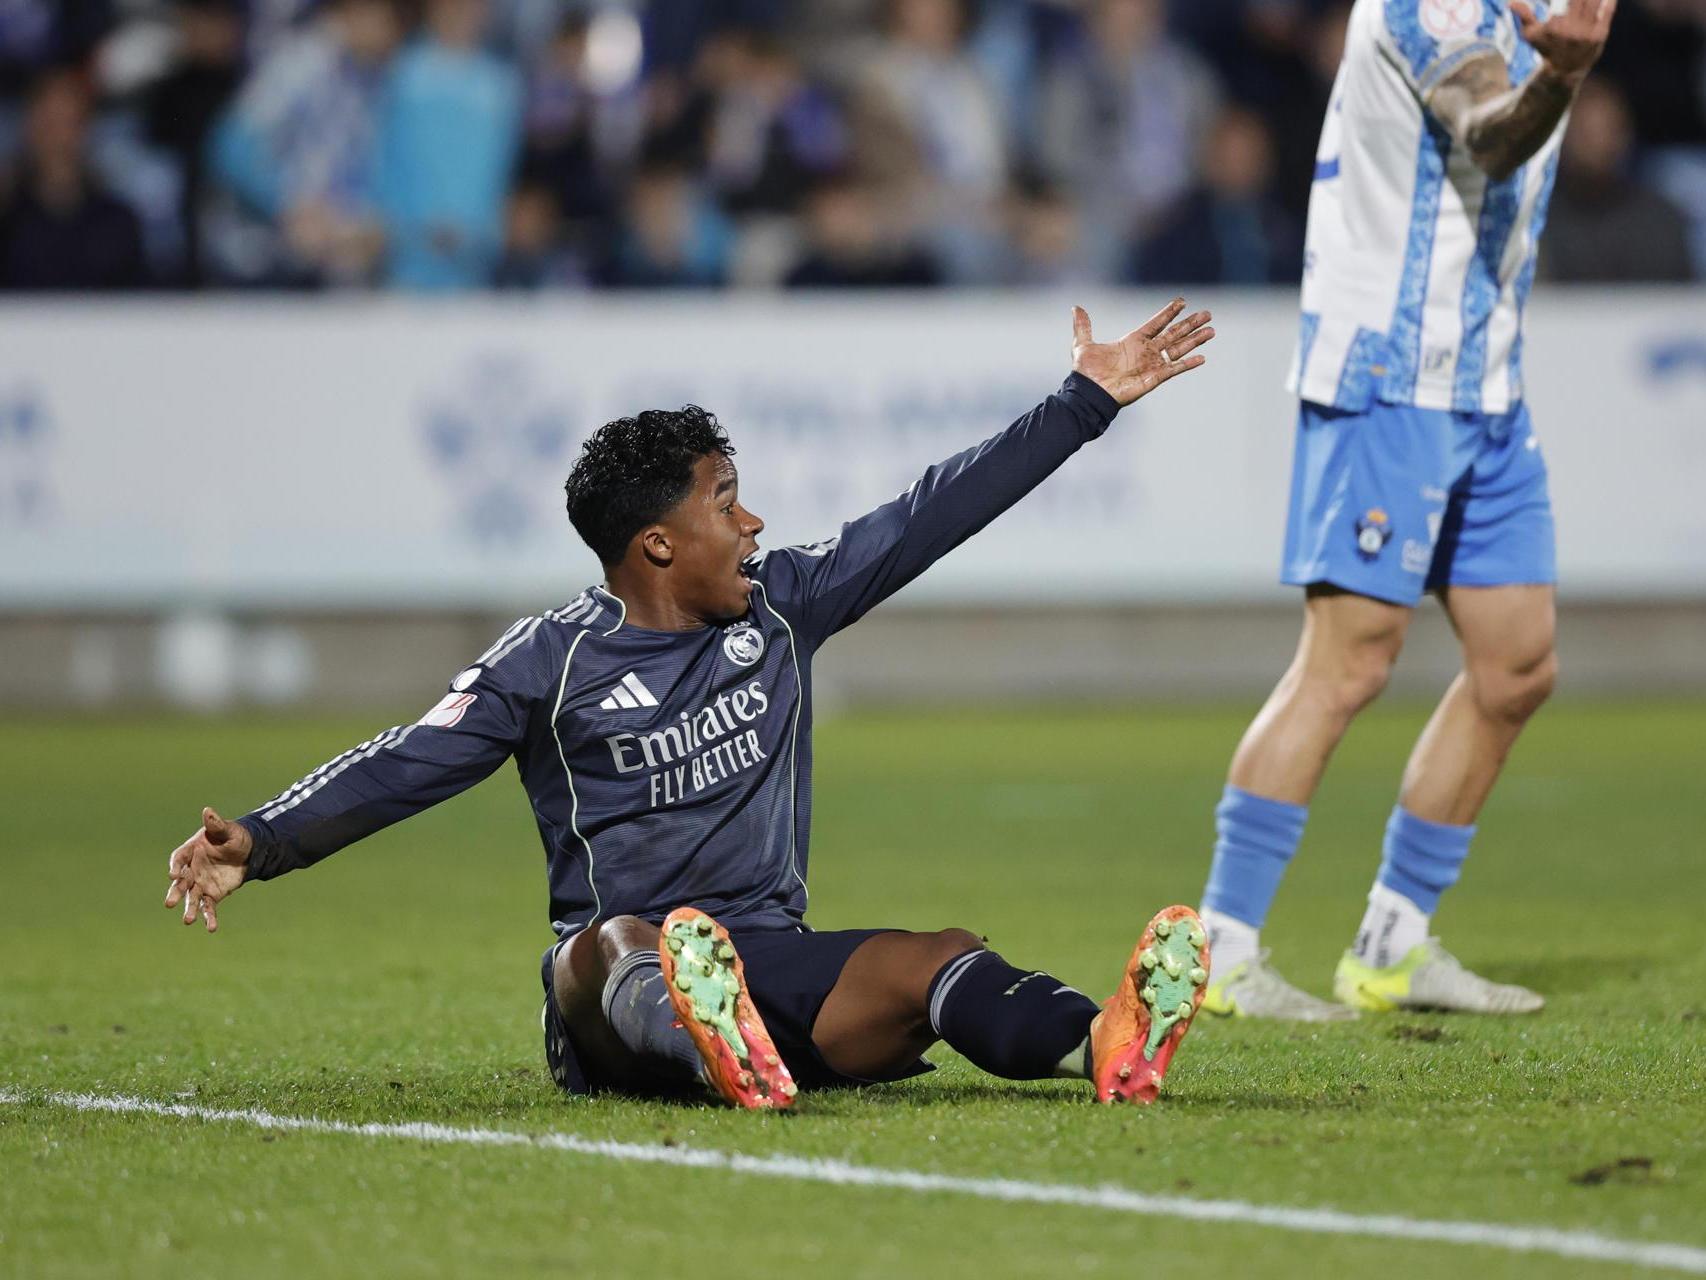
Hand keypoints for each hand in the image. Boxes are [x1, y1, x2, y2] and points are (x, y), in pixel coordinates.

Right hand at [164, 807, 251, 933]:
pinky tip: (211, 928)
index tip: (174, 875)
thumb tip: (208, 811)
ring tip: (188, 920)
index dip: (175, 867)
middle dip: (175, 892)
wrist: (248, 851)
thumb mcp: (228, 830)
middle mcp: (192, 869)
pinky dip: (209, 917)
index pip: (178, 859)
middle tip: (169, 903)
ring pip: (192, 897)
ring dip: (189, 909)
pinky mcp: (212, 894)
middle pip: (181, 882)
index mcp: (191, 851)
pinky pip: (208, 907)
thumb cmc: (234, 837)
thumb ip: (216, 824)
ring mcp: (200, 883)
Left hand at [1070, 299, 1214, 406]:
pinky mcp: (1154, 378)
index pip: (1156, 323)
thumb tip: (1076, 308)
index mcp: (1132, 341)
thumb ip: (1083, 326)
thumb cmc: (1086, 372)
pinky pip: (1175, 369)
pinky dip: (1188, 364)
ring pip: (1179, 348)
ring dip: (1195, 340)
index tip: (1183, 302)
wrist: (1089, 393)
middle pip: (1174, 333)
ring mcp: (1152, 364)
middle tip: (1208, 313)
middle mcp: (1145, 351)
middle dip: (1190, 324)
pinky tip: (1202, 357)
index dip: (1169, 313)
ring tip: (1211, 331)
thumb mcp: (1083, 344)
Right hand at [1511, 0, 1615, 84]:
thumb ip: (1523, 16)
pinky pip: (1607, 12)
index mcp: (1555, 27)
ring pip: (1594, 3)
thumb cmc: (1545, 48)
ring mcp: (1587, 32)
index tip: (1563, 5)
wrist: (1563, 71)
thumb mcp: (1531, 34)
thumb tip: (1510, 2)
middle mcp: (1572, 29)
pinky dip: (1609, 1)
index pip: (1566, 1)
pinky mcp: (1600, 35)